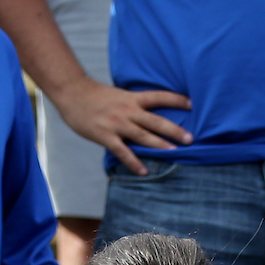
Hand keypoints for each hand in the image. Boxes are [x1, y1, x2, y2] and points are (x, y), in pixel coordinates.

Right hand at [49, 76, 192, 175]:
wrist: (72, 93)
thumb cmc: (94, 95)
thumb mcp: (118, 94)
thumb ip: (132, 104)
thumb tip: (146, 114)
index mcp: (132, 98)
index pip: (159, 97)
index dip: (176, 100)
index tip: (192, 104)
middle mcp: (128, 110)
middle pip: (156, 121)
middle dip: (174, 130)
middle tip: (191, 138)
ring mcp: (117, 124)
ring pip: (144, 136)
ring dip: (160, 145)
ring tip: (176, 152)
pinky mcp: (105, 136)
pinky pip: (123, 152)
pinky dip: (134, 163)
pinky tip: (144, 172)